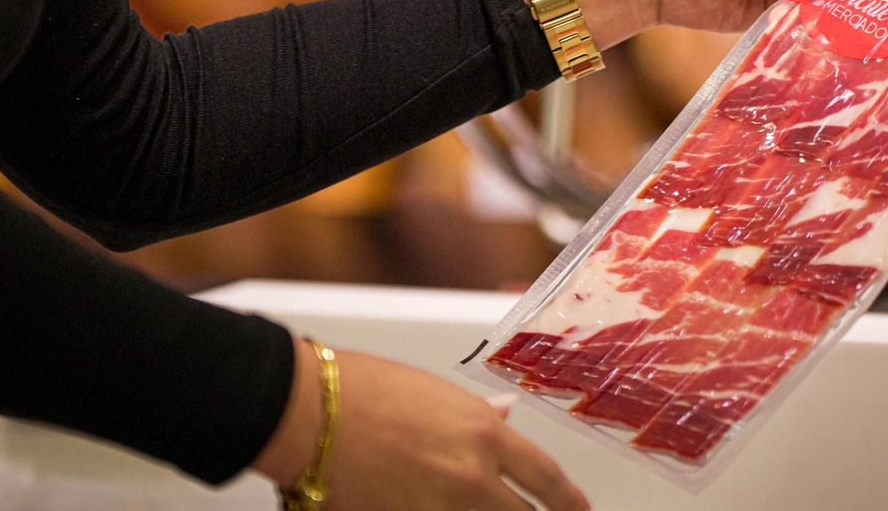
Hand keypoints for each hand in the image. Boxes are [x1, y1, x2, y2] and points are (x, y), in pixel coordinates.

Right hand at [254, 342, 587, 510]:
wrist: (309, 412)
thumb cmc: (362, 389)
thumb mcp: (435, 392)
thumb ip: (476, 415)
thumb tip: (503, 418)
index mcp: (483, 435)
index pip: (547, 479)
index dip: (570, 502)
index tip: (578, 510)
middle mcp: (469, 479)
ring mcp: (438, 509)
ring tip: (478, 506)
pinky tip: (441, 509)